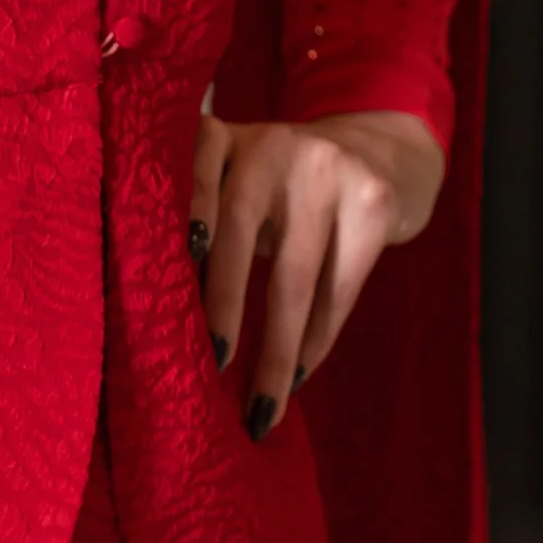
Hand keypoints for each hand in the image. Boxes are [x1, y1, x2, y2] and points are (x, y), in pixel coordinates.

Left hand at [189, 106, 444, 437]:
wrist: (379, 149)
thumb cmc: (281, 185)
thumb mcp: (238, 175)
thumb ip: (203, 216)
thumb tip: (163, 317)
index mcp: (223, 137)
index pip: (194, 172)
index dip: (185, 220)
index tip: (172, 275)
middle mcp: (270, 146)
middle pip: (239, 234)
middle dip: (224, 309)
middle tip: (211, 369)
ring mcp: (326, 169)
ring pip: (294, 275)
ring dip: (277, 350)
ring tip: (261, 405)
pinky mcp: (372, 202)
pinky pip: (339, 288)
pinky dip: (317, 340)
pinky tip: (298, 375)